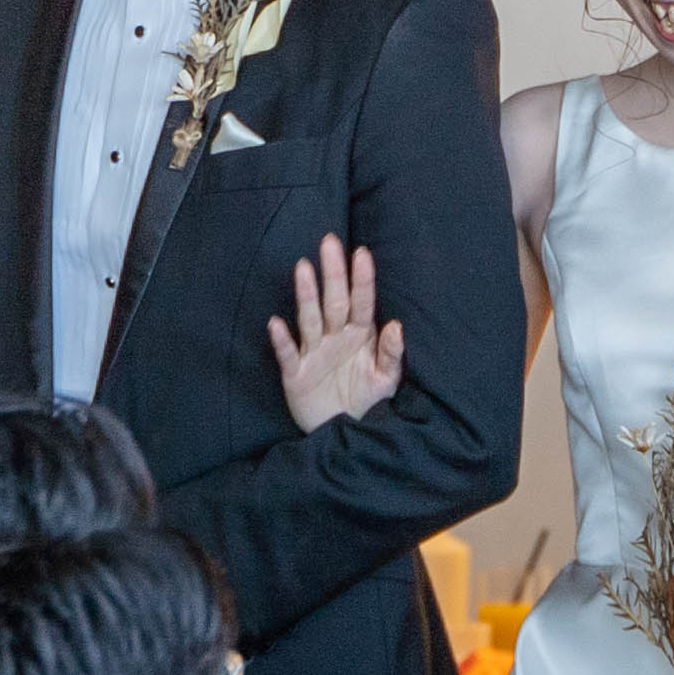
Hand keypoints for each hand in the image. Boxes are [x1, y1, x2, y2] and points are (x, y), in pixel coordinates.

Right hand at [264, 240, 402, 435]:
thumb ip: (392, 354)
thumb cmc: (366, 400)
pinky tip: (276, 323)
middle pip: (334, 301)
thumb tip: (397, 325)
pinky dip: (281, 340)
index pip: (362, 303)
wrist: (344, 432)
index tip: (362, 253)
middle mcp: (335, 338)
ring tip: (304, 268)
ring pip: (309, 319)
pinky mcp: (295, 374)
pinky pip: (288, 354)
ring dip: (306, 295)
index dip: (362, 279)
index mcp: (360, 335)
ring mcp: (313, 353)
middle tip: (329, 241)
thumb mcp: (386, 380)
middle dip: (332, 273)